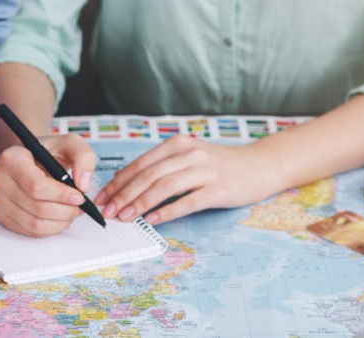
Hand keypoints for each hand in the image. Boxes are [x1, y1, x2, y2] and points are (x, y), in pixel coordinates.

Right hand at [0, 134, 97, 236]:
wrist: (30, 158)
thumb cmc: (49, 151)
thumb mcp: (70, 144)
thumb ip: (83, 158)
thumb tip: (83, 185)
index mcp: (12, 158)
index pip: (37, 186)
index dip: (62, 196)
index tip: (80, 197)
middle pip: (37, 207)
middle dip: (65, 211)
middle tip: (80, 207)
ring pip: (34, 223)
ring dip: (60, 222)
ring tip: (72, 212)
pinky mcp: (0, 214)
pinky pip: (29, 231)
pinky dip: (50, 228)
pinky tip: (59, 218)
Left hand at [97, 134, 276, 224]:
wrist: (260, 166)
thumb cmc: (221, 164)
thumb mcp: (190, 156)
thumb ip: (162, 166)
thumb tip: (126, 182)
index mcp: (178, 144)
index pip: (141, 164)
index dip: (118, 182)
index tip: (103, 197)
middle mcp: (190, 154)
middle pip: (148, 175)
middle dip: (124, 195)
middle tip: (107, 211)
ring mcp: (205, 171)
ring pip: (164, 187)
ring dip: (141, 204)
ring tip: (125, 217)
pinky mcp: (218, 189)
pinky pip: (188, 201)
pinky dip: (168, 211)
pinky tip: (153, 220)